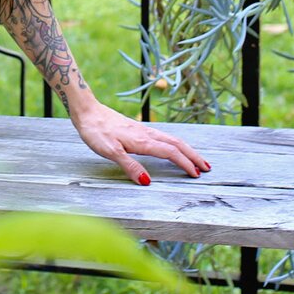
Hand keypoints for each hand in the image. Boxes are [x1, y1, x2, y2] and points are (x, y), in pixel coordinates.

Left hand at [68, 99, 211, 184]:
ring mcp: (143, 130)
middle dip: (193, 155)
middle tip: (207, 167)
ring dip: (186, 149)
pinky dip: (174, 144)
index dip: (184, 163)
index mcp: (142, 141)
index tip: (196, 174)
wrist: (87, 111)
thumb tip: (147, 182)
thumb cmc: (96, 131)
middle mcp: (146, 134)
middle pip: (177, 143)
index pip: (170, 152)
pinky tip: (173, 147)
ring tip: (196, 158)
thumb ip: (129, 166)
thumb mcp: (109, 152)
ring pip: (171, 139)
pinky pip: (163, 137)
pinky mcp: (137, 129)